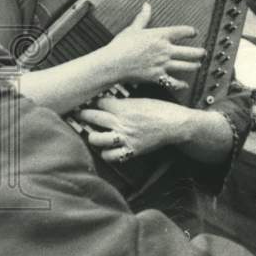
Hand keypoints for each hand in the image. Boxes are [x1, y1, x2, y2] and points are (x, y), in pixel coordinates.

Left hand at [78, 97, 193, 161]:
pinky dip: (106, 153)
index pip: (97, 103)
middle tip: (80, 115)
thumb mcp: (141, 100)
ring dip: (93, 136)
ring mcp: (124, 137)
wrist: (176, 124)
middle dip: (83, 115)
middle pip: (92, 117)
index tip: (90, 104)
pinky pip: (109, 156)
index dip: (93, 103)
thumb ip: (123, 103)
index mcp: (124, 107)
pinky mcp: (130, 151)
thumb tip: (107, 102)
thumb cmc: (161, 109)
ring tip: (94, 134)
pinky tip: (108, 148)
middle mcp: (121, 121)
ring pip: (95, 138)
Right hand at [102, 3, 204, 87]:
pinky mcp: (158, 77)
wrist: (112, 63)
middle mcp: (165, 50)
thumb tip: (146, 5)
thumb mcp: (133, 28)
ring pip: (186, 66)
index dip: (191, 32)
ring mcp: (163, 64)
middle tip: (204, 53)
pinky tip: (185, 85)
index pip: (183, 31)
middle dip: (200, 53)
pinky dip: (181, 84)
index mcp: (161, 36)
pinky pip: (174, 82)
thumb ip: (143, 18)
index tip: (193, 33)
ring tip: (198, 65)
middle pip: (191, 52)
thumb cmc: (121, 45)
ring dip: (194, 66)